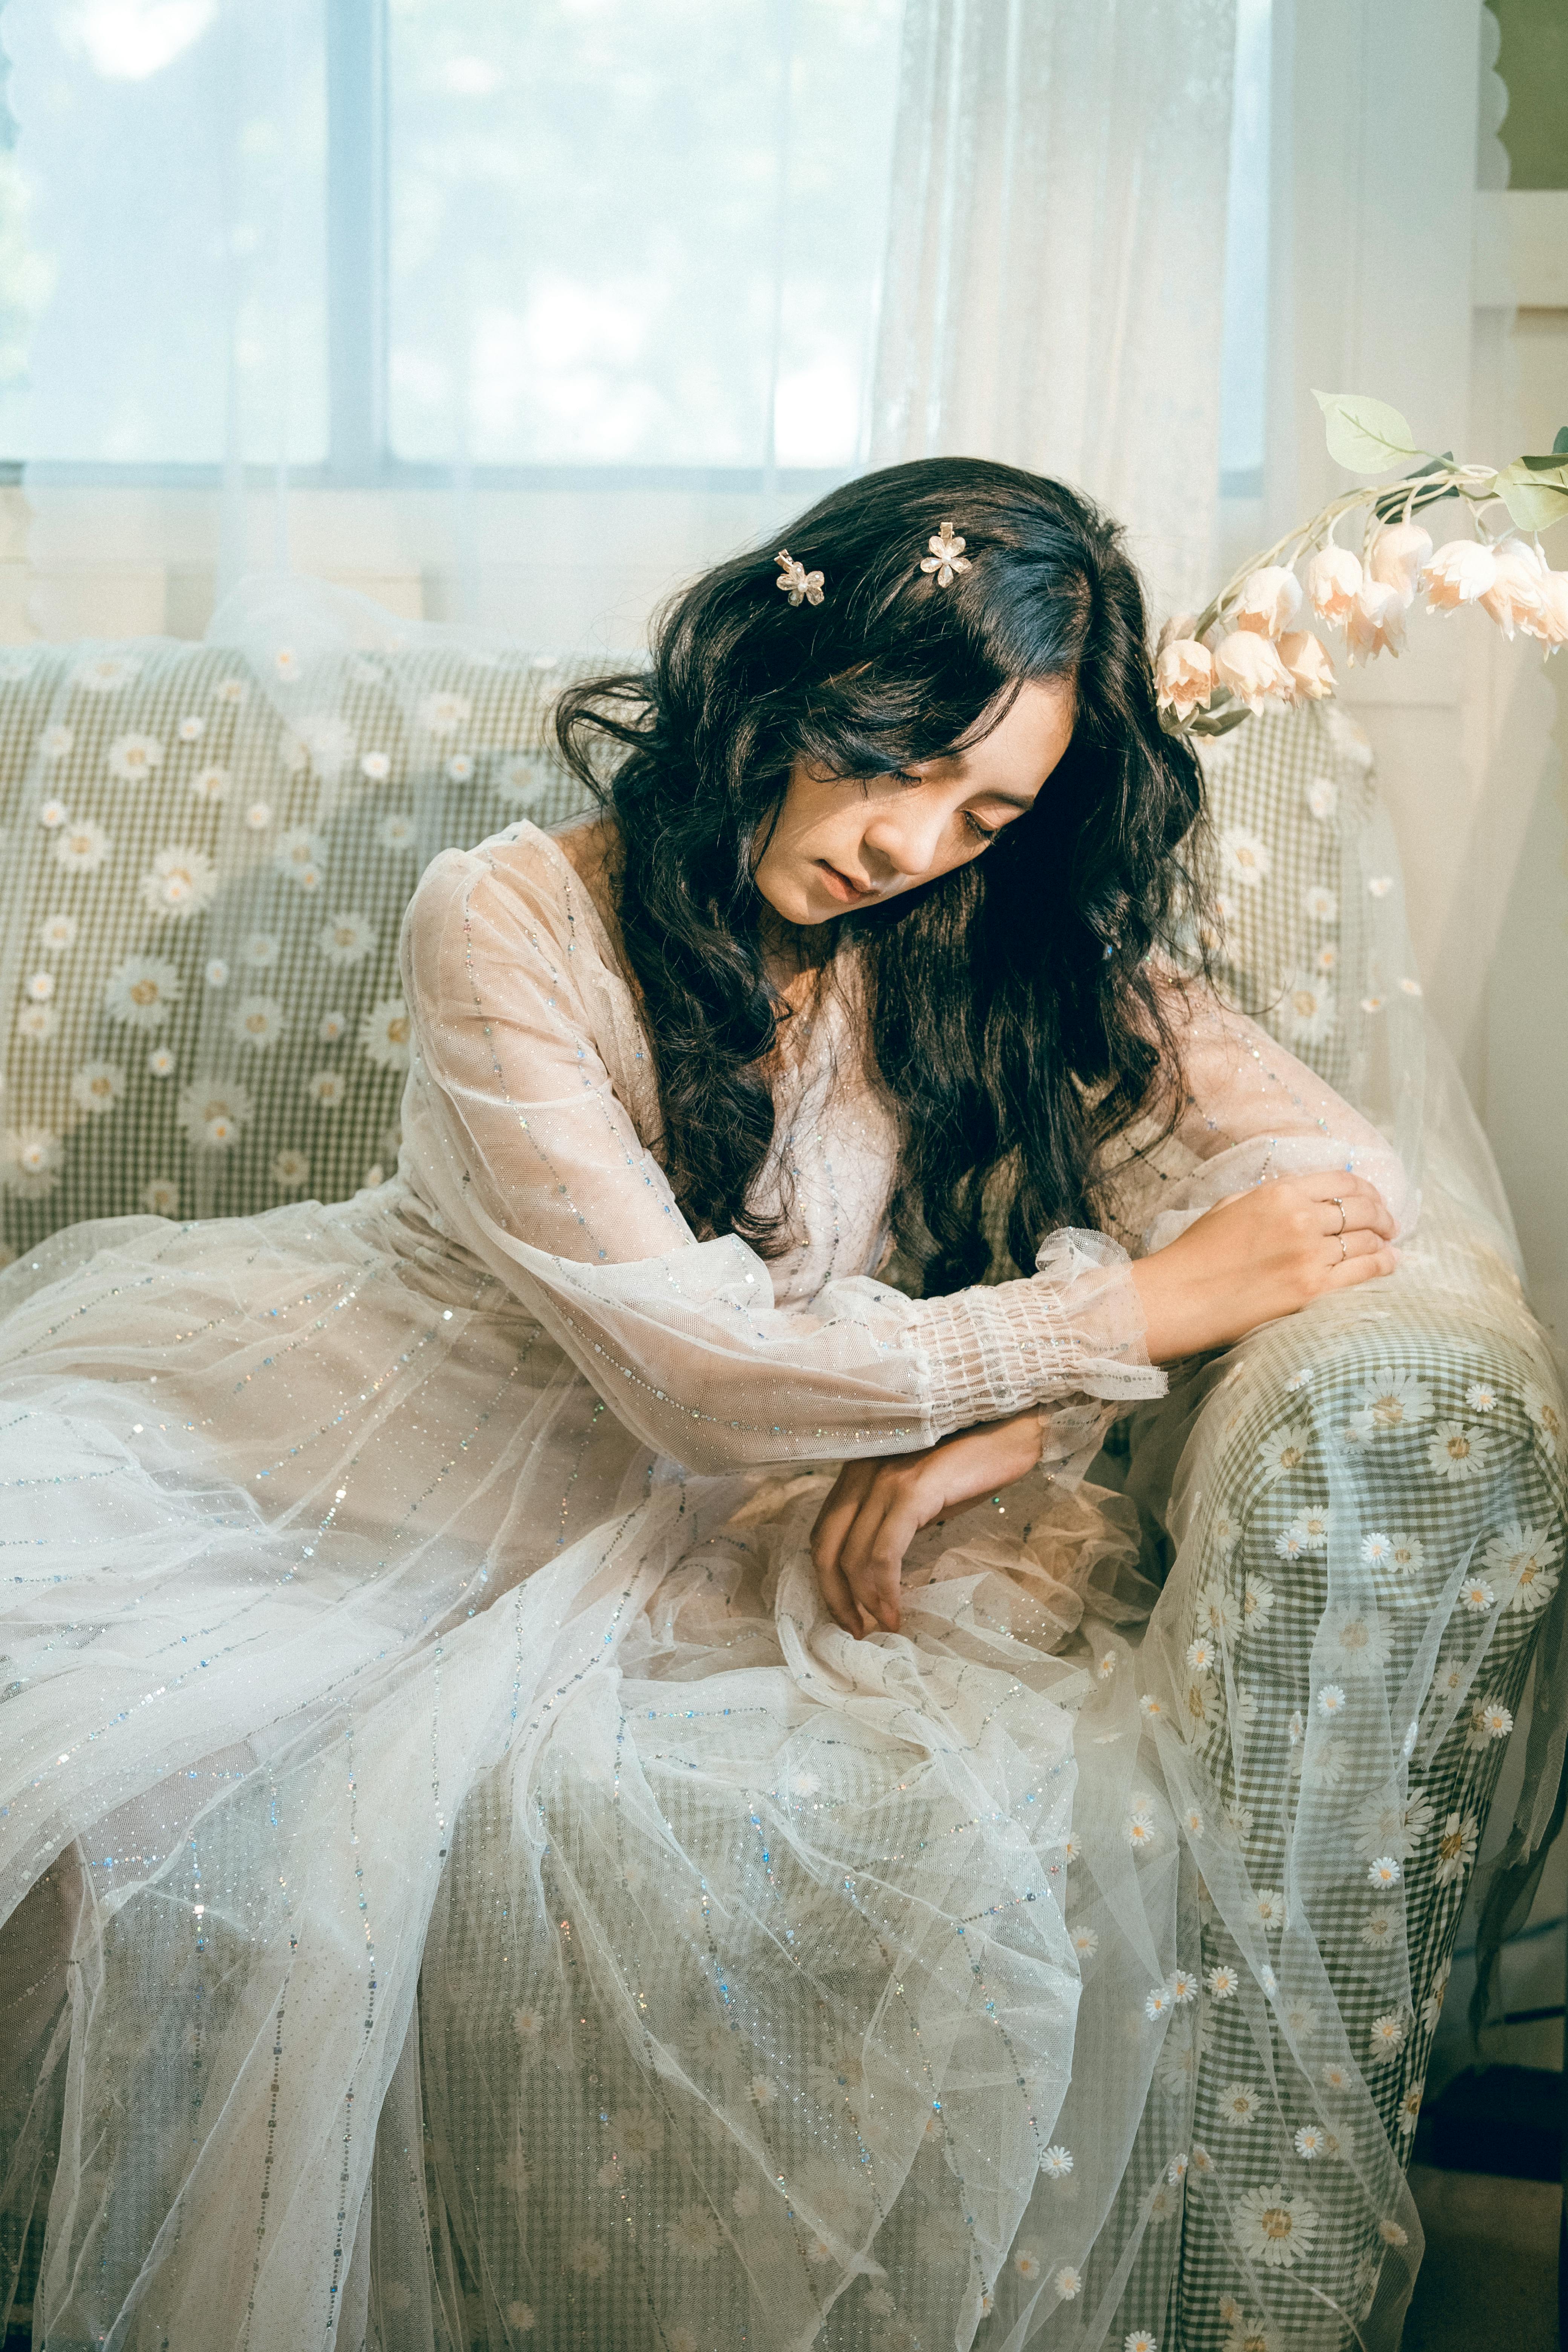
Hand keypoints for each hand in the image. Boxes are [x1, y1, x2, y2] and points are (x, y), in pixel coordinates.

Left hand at [810, 1410, 1043, 1638]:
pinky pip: (885, 1551)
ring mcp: (884, 1480)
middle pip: (825, 1548)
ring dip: (863, 1601)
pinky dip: (884, 1588)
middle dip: (836, 1597)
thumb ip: (890, 1523)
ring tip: (882, 1626)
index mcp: (857, 1474)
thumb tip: (875, 1576)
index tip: (847, 1614)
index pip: (822, 1535)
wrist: (1010, 1433)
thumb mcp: (918, 1496)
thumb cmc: (969, 1467)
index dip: (827, 1581)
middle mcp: (860, 1474)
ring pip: (852, 1554)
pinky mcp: (912, 1490)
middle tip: (856, 1631)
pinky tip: (895, 1609)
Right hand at [1129, 1170, 1397, 1363]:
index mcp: (1279, 1192)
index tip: (1374, 1199)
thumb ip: (1273, 1196)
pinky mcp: (1312, 1290)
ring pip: (1366, 1241)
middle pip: (1362, 1209)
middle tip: (1389, 1223)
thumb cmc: (1198, 1252)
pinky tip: (1391, 1262)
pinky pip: (1363, 1272)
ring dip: (1384, 1241)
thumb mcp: (1233, 1205)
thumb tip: (1310, 1197)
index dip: (1367, 1189)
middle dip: (1382, 1215)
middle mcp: (1300, 1219)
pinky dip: (1383, 1264)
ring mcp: (1309, 1255)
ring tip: (1389, 1245)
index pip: (1342, 1182)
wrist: (1179, 1297)